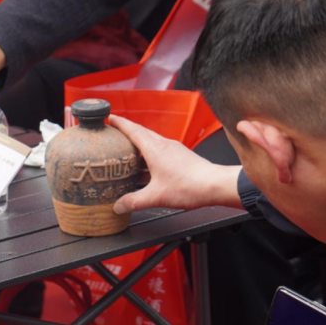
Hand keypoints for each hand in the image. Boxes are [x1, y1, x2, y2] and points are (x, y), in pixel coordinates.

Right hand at [108, 115, 242, 212]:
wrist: (215, 185)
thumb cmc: (189, 186)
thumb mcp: (156, 196)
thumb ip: (134, 201)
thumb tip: (118, 206)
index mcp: (155, 149)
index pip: (133, 130)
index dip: (120, 123)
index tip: (110, 118)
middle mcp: (164, 145)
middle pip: (142, 134)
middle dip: (127, 132)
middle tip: (115, 136)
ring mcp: (174, 150)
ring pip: (152, 143)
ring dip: (138, 146)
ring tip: (127, 155)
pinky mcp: (181, 157)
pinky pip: (161, 152)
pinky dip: (149, 156)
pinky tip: (147, 169)